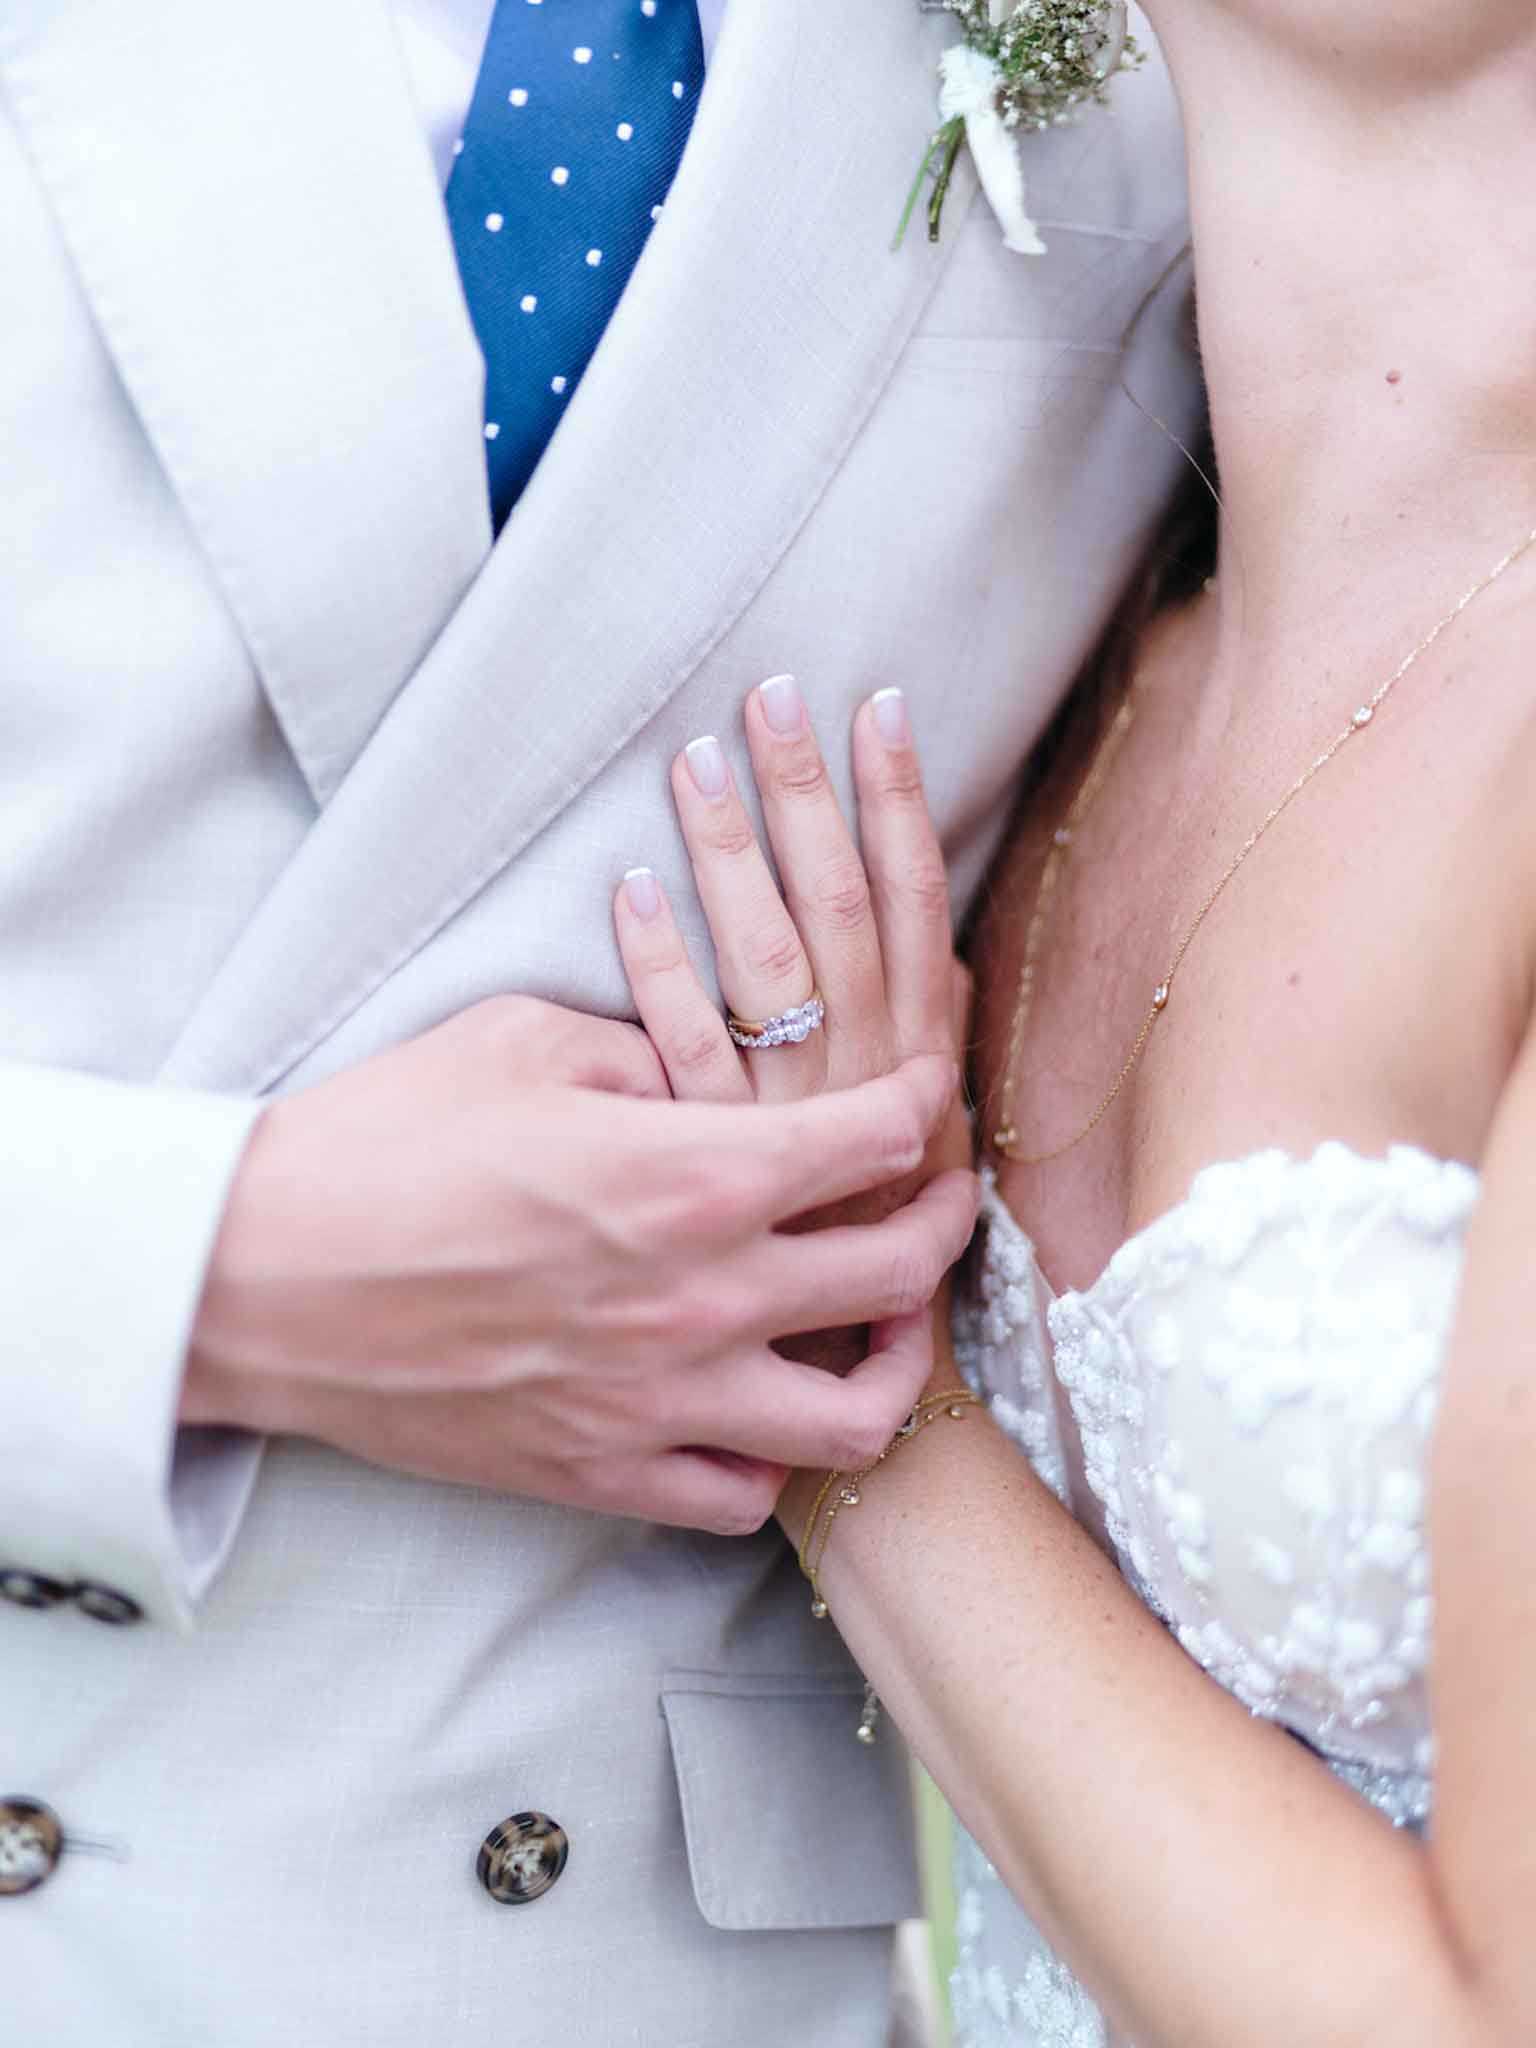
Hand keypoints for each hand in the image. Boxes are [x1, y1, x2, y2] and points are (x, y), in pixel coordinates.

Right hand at [183, 996, 974, 1533]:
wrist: (255, 1277)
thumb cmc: (380, 1141)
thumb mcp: (520, 1040)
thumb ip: (647, 1048)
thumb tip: (708, 1074)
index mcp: (691, 1174)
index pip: (874, 1140)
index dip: (921, 1107)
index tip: (925, 1095)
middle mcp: (701, 1297)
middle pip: (899, 1273)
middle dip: (945, 1222)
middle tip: (938, 1196)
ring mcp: (658, 1401)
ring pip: (855, 1417)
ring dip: (896, 1363)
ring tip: (884, 1325)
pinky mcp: (600, 1472)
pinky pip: (742, 1496)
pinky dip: (777, 1457)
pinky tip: (763, 1408)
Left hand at [614, 675, 974, 1367]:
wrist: (789, 1392)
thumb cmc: (837, 1275)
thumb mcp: (897, 1166)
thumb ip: (904, 1066)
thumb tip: (917, 972)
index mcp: (909, 1071)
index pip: (913, 908)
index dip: (899, 806)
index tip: (878, 712)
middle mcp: (853, 1089)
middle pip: (838, 910)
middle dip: (812, 792)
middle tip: (778, 694)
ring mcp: (774, 1125)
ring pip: (761, 957)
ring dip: (732, 847)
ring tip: (702, 755)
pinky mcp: (692, 1165)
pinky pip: (678, 1045)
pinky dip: (658, 960)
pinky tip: (632, 886)